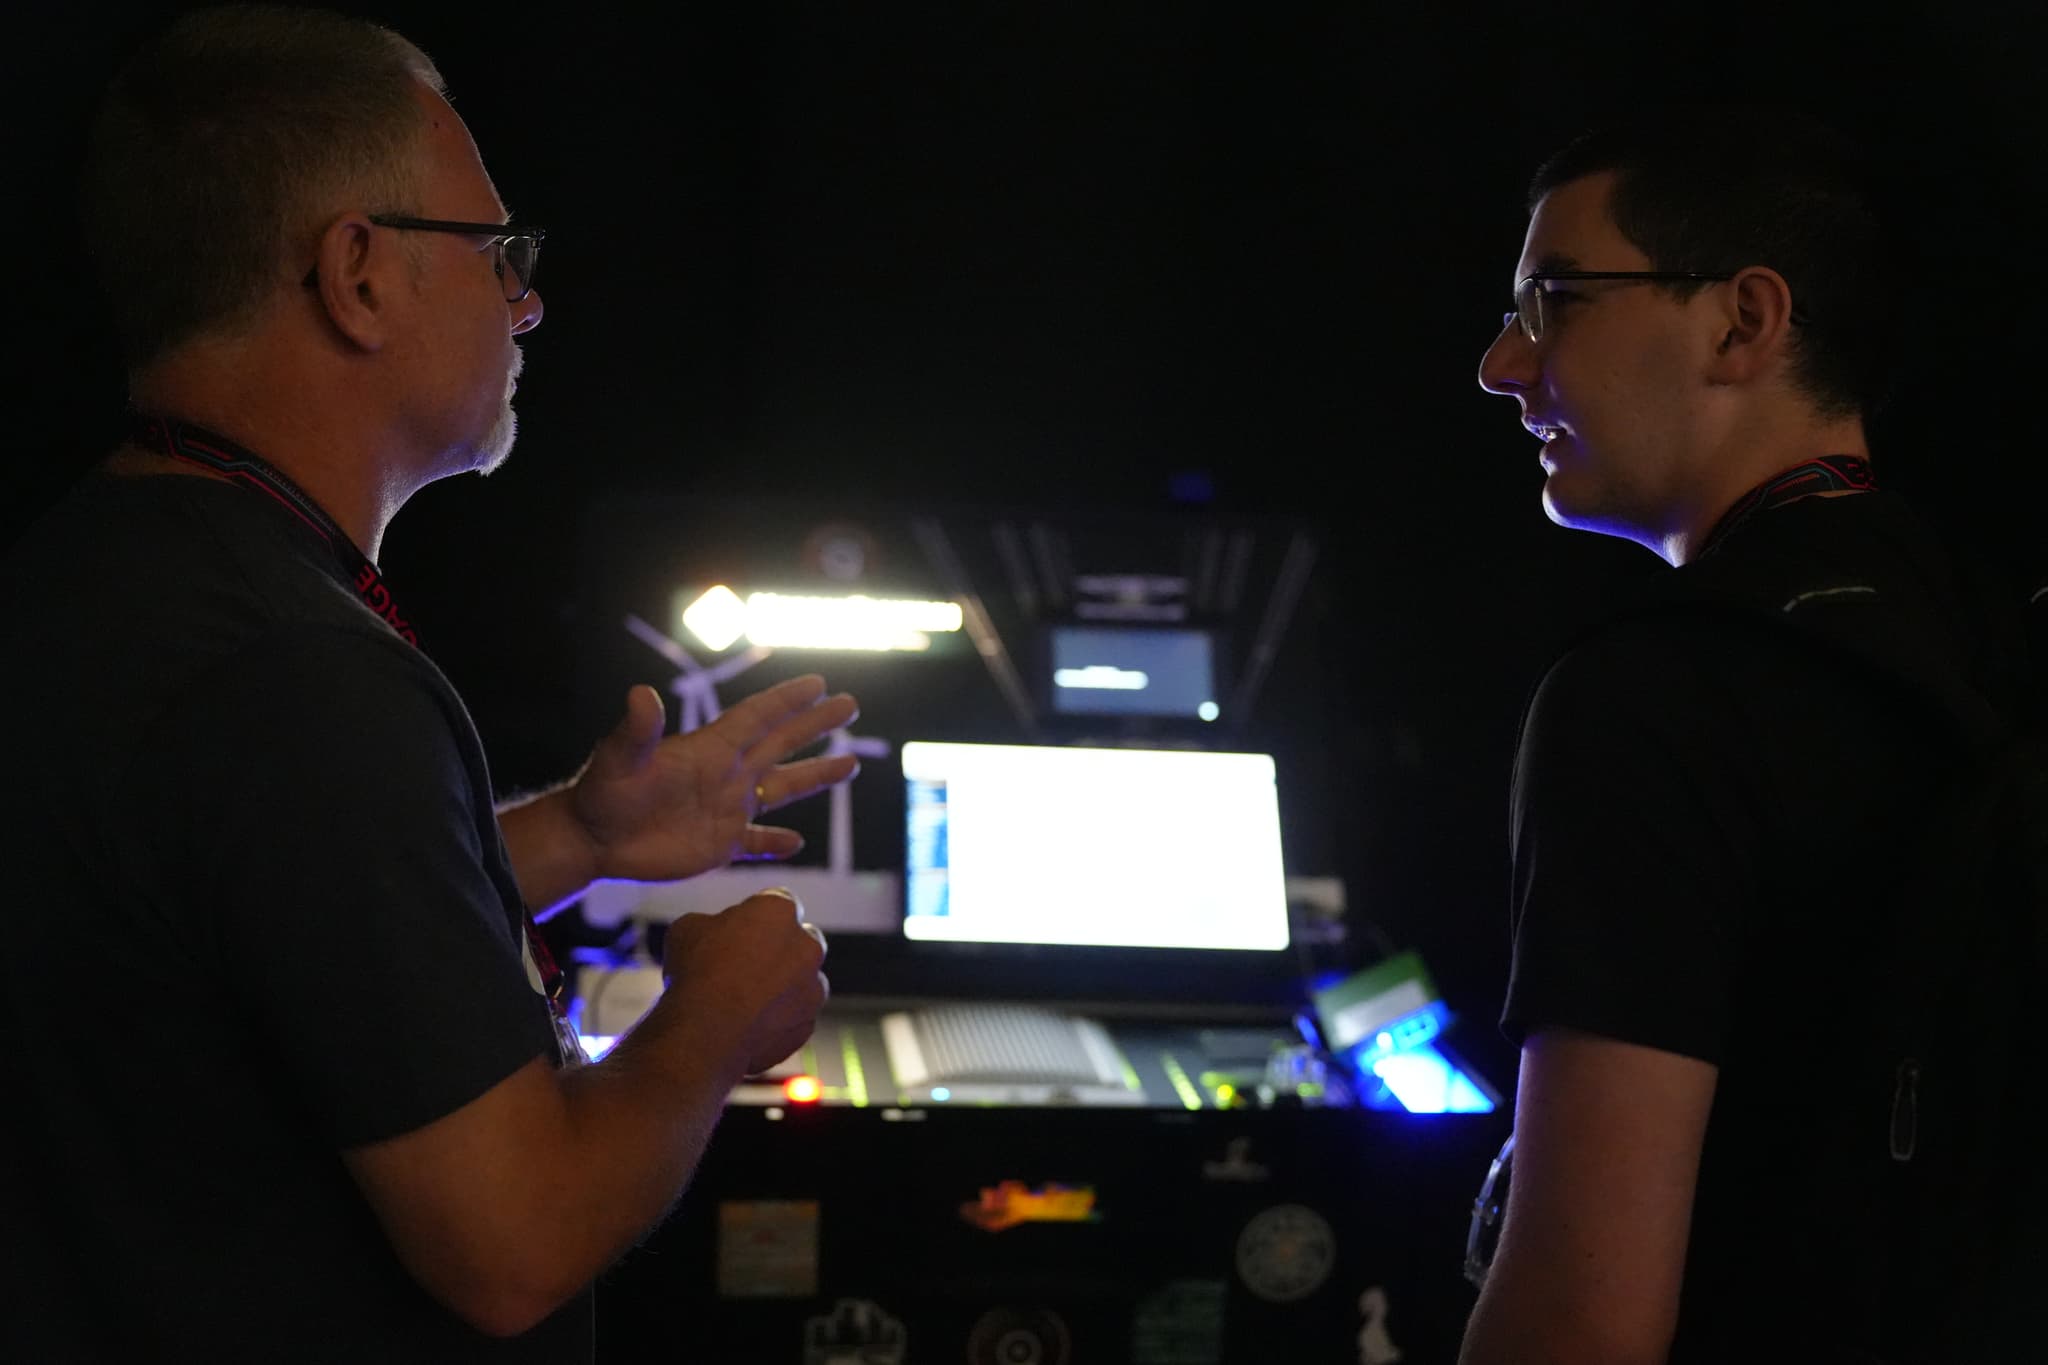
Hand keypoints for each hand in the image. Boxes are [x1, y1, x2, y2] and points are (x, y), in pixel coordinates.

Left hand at [569, 675, 859, 883]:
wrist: (591, 838)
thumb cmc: (602, 793)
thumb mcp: (618, 758)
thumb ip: (636, 730)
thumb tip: (640, 694)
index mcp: (711, 750)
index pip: (758, 718)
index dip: (788, 700)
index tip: (819, 683)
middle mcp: (726, 775)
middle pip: (780, 744)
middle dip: (814, 725)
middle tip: (849, 704)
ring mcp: (725, 809)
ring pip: (781, 789)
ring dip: (814, 777)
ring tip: (850, 764)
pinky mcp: (719, 844)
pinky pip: (756, 841)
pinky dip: (775, 842)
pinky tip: (796, 842)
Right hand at [663, 889, 828, 1074]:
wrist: (702, 1034)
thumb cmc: (694, 974)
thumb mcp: (687, 929)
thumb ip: (713, 923)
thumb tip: (714, 934)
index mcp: (779, 911)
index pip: (777, 901)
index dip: (755, 916)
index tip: (739, 930)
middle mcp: (807, 946)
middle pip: (799, 940)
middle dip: (779, 949)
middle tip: (744, 965)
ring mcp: (812, 989)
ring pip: (803, 981)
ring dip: (783, 986)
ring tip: (746, 1000)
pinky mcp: (806, 1026)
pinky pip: (795, 1017)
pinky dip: (779, 1020)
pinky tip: (749, 1025)